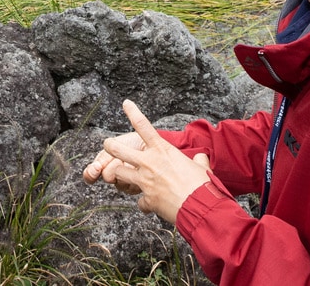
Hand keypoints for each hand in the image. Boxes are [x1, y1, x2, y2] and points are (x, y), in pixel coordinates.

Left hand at [92, 100, 211, 224]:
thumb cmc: (202, 184)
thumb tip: (201, 157)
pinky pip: (139, 201)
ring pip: (119, 173)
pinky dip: (145, 203)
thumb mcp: (201, 166)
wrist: (200, 206)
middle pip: (118, 150)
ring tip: (126, 178)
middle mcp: (149, 163)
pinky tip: (152, 204)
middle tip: (107, 144)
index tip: (126, 103)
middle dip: (110, 146)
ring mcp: (145, 181)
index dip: (133, 112)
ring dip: (121, 176)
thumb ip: (198, 160)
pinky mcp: (146, 199)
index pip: (143, 126)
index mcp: (162, 150)